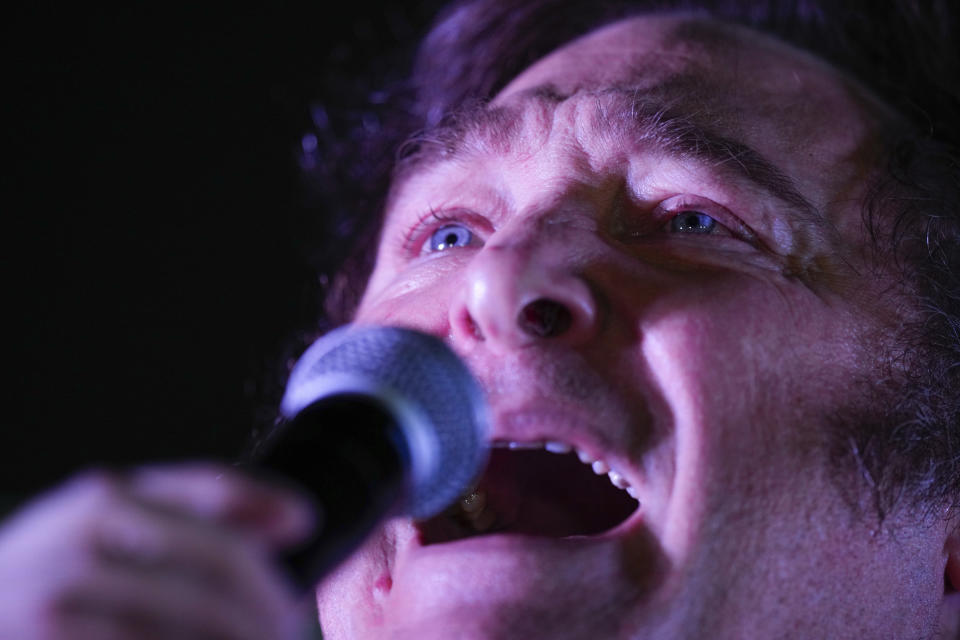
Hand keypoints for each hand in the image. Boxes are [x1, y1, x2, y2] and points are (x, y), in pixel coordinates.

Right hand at [0, 464, 314, 639]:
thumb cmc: (55, 570)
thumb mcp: (110, 524)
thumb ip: (195, 512)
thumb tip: (296, 520)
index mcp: (105, 497)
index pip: (210, 487)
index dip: (268, 503)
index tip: (306, 524)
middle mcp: (86, 536)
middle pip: (216, 561)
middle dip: (267, 596)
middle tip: (288, 621)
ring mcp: (65, 596)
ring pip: (194, 618)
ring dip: (241, 635)